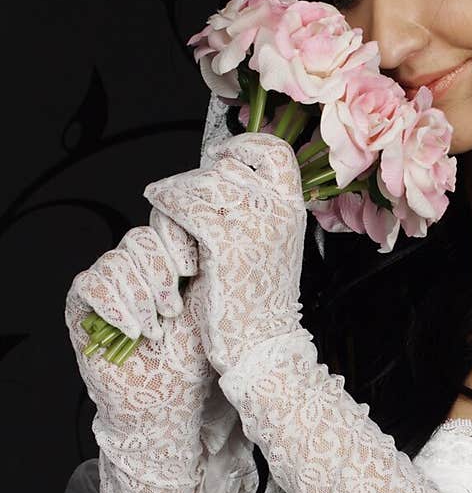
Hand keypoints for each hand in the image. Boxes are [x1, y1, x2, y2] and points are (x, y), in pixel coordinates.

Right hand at [65, 209, 216, 492]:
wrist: (168, 399)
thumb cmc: (191, 357)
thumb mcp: (205, 305)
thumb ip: (202, 265)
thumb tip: (204, 227)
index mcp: (165, 262)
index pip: (162, 225)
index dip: (175, 241)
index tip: (192, 268)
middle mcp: (133, 269)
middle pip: (138, 239)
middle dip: (159, 274)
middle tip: (173, 311)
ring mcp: (106, 286)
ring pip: (115, 262)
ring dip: (139, 298)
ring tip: (154, 331)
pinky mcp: (82, 308)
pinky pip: (89, 284)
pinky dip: (114, 305)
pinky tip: (132, 329)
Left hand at [142, 132, 306, 377]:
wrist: (259, 346)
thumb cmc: (253, 299)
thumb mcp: (263, 243)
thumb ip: (250, 209)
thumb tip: (217, 171)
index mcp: (294, 209)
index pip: (274, 151)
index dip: (242, 146)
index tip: (217, 155)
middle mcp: (280, 211)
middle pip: (227, 166)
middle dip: (197, 178)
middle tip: (179, 199)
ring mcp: (255, 225)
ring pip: (202, 182)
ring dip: (177, 193)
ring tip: (166, 213)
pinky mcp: (225, 245)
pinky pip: (186, 205)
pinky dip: (166, 202)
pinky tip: (157, 206)